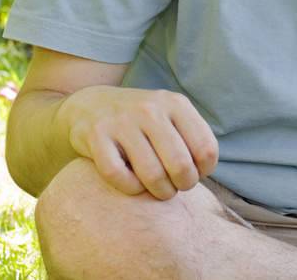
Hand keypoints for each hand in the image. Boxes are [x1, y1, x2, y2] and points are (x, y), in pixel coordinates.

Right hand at [58, 85, 218, 199]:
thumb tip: (205, 170)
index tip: (194, 174)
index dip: (204, 171)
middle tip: (175, 187)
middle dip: (183, 185)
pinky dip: (130, 189)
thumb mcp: (170, 116)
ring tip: (158, 190)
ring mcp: (122, 121)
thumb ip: (192, 137)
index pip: (206, 149)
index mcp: (176, 103)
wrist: (91, 105)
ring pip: (152, 175)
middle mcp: (150, 109)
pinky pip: (119, 176)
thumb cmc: (141, 121)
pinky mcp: (95, 136)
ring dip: (159, 192)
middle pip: (180, 165)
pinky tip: (133, 185)